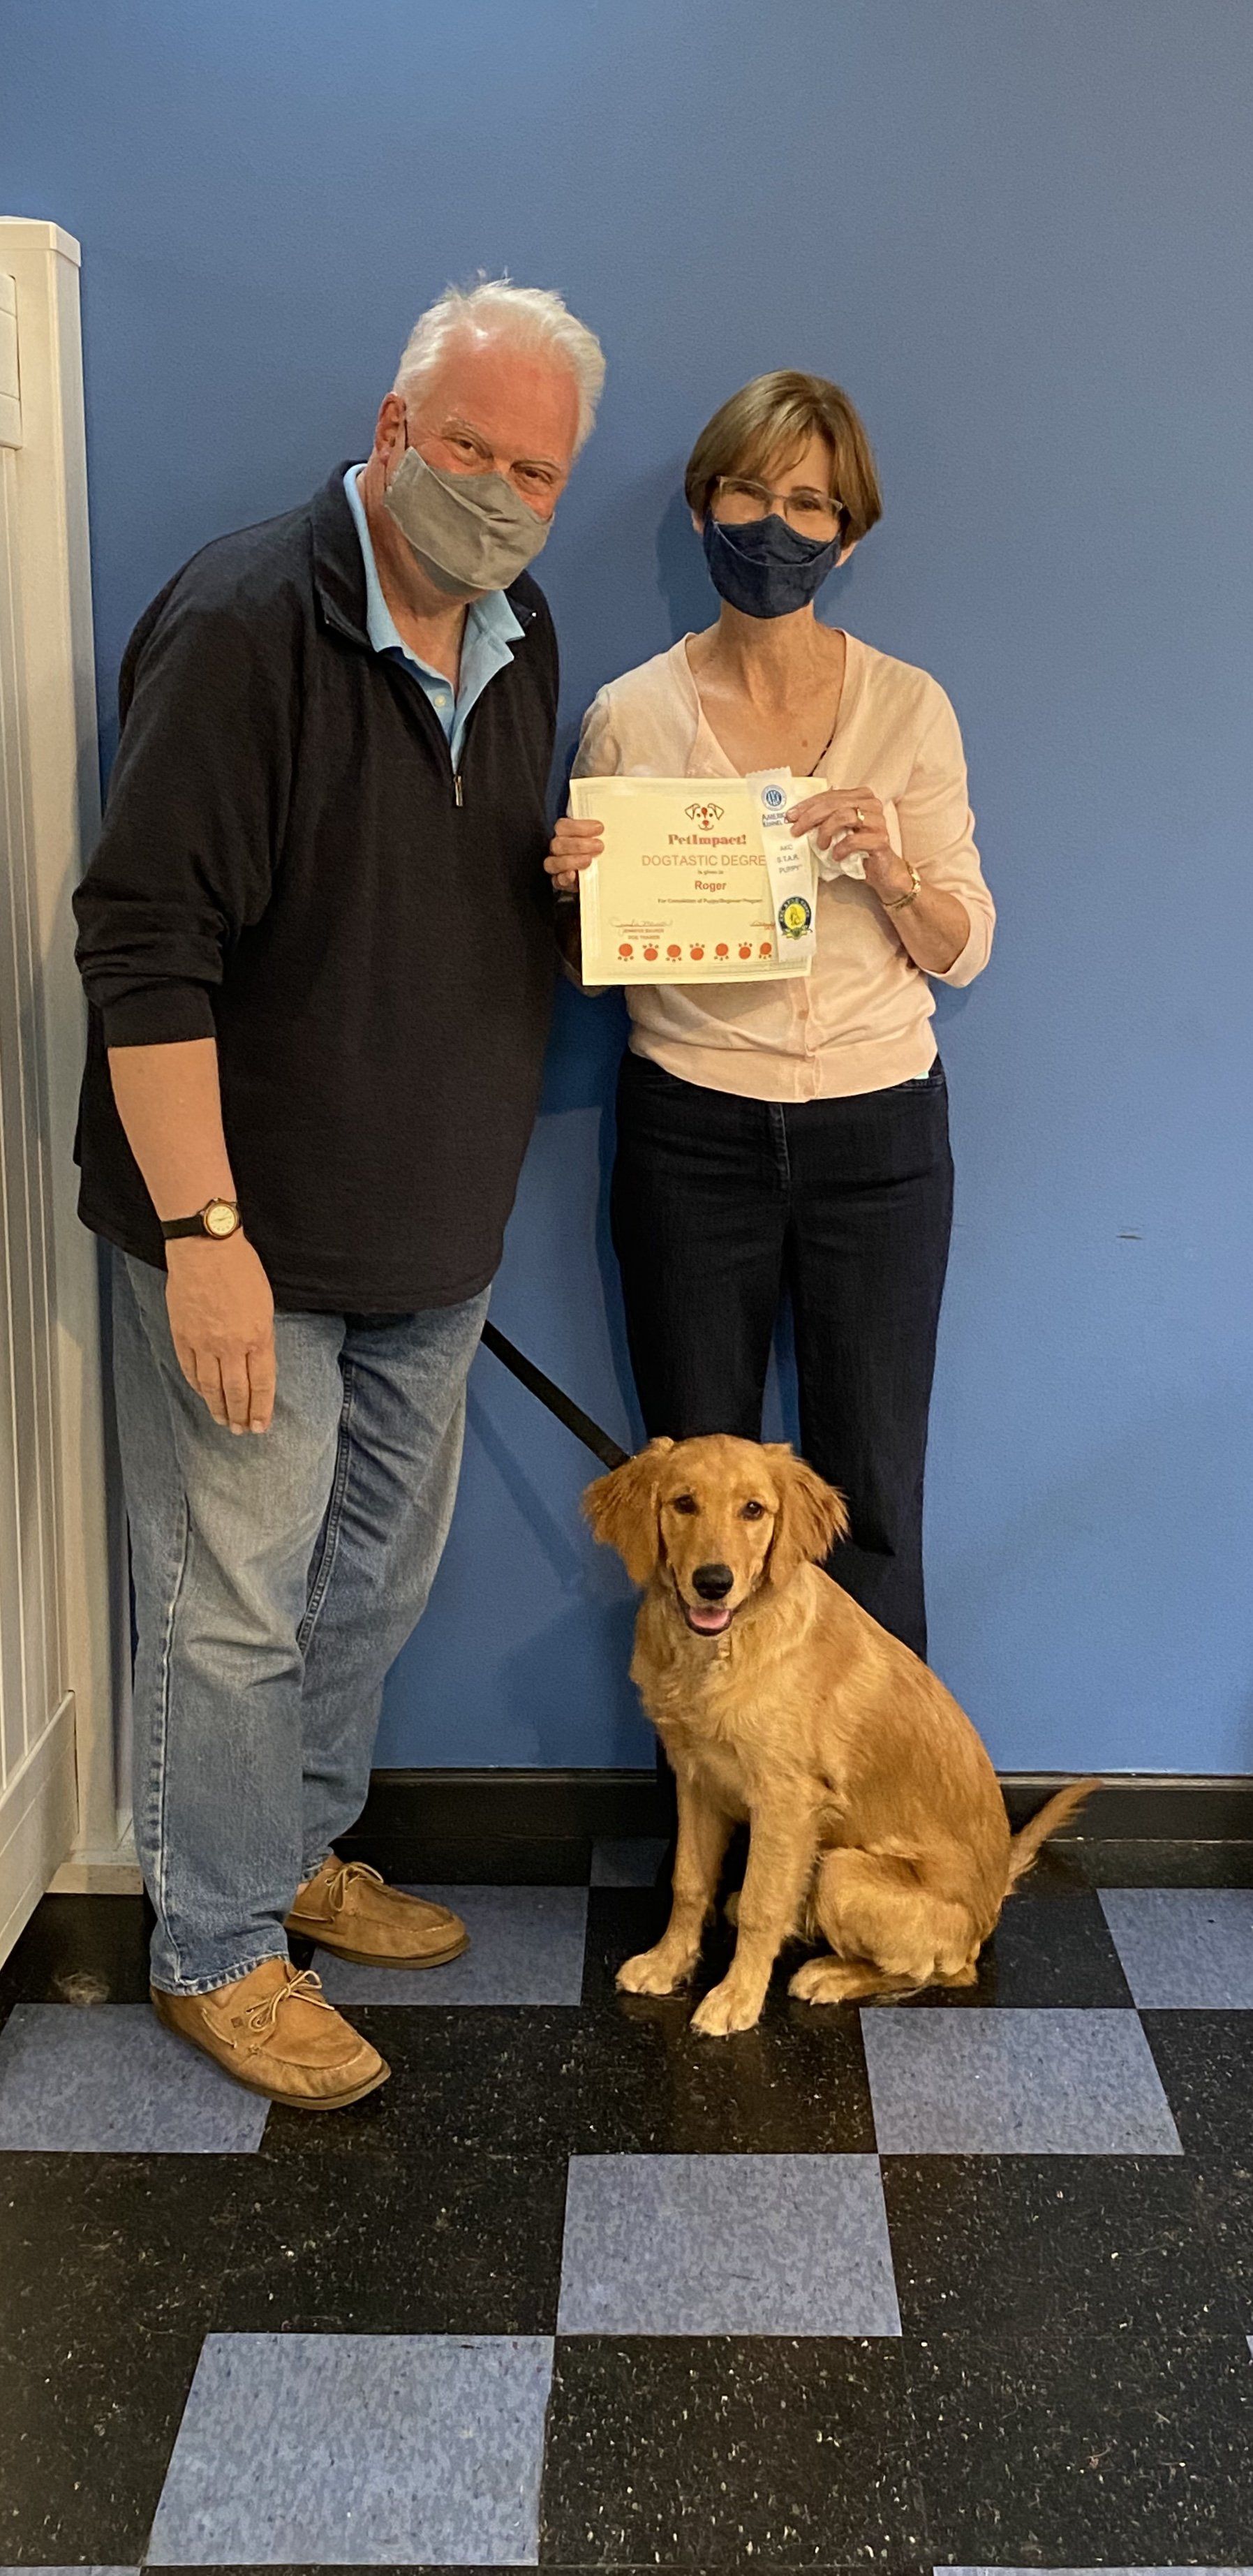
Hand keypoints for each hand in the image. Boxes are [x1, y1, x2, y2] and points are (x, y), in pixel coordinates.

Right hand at [165, 1231, 276, 1434]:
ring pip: (211, 1386)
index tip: (260, 1426)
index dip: (261, 1408)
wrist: (205, 1248)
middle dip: (239, 1415)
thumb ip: (262, 1336)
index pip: (261, 1383)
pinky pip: (189, 1369)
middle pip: (236, 1391)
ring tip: (222, 1421)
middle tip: (240, 1431)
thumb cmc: (241, 1268)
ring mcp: (203, 1342)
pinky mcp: (182, 1334)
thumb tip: (257, 1362)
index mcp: (257, 1336)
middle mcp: (230, 1345)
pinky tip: (202, 1394)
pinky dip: (197, 1386)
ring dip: (217, 1407)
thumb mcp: (265, 1304)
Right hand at [545, 814, 602, 895]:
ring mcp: (555, 866)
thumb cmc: (597, 850)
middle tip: (599, 846)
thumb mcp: (597, 838)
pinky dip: (565, 878)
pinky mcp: (559, 882)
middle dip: (579, 845)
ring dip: (572, 861)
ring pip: (554, 862)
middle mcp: (556, 849)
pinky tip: (573, 875)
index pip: (563, 826)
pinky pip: (557, 881)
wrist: (598, 874)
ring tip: (589, 860)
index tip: (599, 828)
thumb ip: (596, 833)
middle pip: (559, 844)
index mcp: (562, 834)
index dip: (580, 827)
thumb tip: (603, 828)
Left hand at [786, 787, 912, 906]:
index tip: (790, 816)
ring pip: (844, 816)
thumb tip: (796, 817)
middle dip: (811, 817)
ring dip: (826, 831)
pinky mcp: (881, 840)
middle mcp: (872, 805)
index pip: (830, 795)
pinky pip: (854, 840)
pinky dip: (840, 848)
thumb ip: (826, 818)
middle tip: (796, 831)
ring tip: (820, 845)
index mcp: (861, 796)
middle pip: (835, 804)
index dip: (807, 805)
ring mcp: (878, 821)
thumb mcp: (840, 830)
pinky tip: (835, 856)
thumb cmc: (859, 849)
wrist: (883, 871)